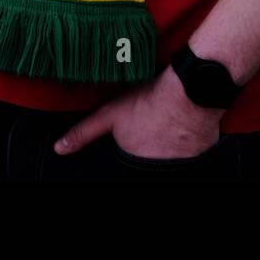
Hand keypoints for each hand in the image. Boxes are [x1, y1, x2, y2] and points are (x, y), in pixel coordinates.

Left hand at [53, 65, 222, 158]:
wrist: (188, 93)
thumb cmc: (149, 100)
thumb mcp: (110, 113)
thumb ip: (84, 132)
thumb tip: (59, 149)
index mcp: (133, 157)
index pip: (130, 149)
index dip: (133, 132)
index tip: (138, 119)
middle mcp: (156, 165)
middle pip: (149, 150)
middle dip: (150, 134)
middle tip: (153, 113)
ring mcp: (179, 160)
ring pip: (172, 147)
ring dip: (171, 135)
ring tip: (169, 113)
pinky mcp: (201, 152)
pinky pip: (194, 144)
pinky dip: (191, 133)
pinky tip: (186, 117)